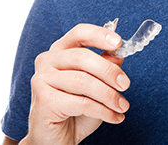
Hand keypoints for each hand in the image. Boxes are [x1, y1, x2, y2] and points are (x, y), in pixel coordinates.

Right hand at [22, 23, 130, 144]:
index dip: (100, 35)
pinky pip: (80, 102)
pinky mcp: (43, 101)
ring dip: (109, 95)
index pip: (80, 33)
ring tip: (122, 105)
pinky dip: (102, 110)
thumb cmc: (77, 107)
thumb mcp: (98, 83)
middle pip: (82, 57)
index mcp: (61, 49)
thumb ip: (107, 65)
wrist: (58, 139)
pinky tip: (113, 116)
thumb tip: (120, 53)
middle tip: (126, 84)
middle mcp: (48, 60)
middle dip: (109, 71)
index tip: (119, 43)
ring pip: (83, 81)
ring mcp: (42, 79)